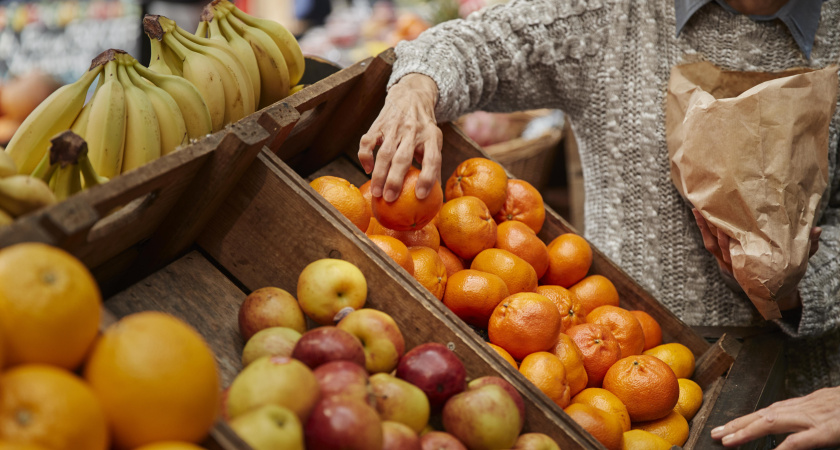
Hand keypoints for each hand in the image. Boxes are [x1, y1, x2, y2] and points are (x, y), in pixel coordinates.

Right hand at [358, 73, 442, 201]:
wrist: (411, 95)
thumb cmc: (423, 128)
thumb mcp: (434, 141)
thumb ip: (433, 165)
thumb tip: (435, 197)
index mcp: (431, 137)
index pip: (432, 159)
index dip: (427, 178)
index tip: (421, 196)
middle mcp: (413, 131)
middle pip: (403, 158)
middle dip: (395, 180)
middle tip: (389, 199)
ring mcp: (394, 127)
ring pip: (384, 153)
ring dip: (379, 174)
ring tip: (376, 193)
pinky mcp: (378, 124)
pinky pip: (368, 142)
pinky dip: (365, 156)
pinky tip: (367, 169)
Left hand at [692, 208, 820, 309]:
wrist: (772, 292)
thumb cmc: (784, 272)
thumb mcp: (796, 261)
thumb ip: (807, 247)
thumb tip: (818, 230)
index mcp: (751, 267)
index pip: (737, 251)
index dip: (730, 238)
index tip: (728, 222)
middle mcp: (736, 265)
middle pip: (721, 245)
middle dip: (714, 228)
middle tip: (710, 209)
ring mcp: (727, 262)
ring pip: (711, 244)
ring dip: (704, 227)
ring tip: (698, 208)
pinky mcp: (722, 258)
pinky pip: (710, 244)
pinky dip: (704, 231)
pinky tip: (699, 215)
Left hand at [711, 386, 839, 448]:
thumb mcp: (836, 412)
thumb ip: (817, 422)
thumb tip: (803, 432)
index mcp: (812, 403)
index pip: (774, 409)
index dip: (750, 417)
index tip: (730, 425)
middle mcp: (809, 406)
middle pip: (766, 413)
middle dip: (739, 423)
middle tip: (717, 433)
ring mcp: (818, 416)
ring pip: (774, 421)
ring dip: (748, 430)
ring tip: (728, 440)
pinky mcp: (829, 430)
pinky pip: (801, 440)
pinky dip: (783, 447)